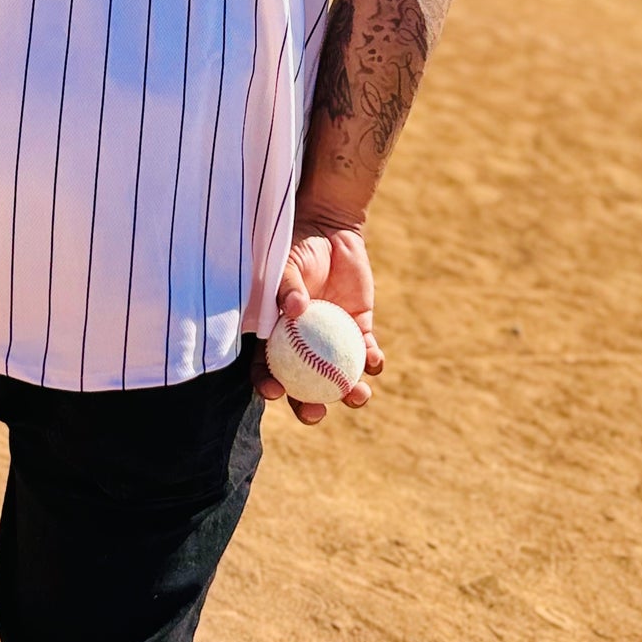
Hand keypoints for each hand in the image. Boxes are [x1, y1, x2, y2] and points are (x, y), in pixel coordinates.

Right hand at [253, 213, 383, 425]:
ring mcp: (332, 340)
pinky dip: (372, 362)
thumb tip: (294, 309)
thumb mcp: (286, 263)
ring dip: (349, 393)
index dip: (267, 383)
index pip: (266, 366)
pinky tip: (375, 362)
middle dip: (309, 407)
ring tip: (357, 396)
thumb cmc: (299, 246)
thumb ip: (287, 285)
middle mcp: (303, 344)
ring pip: (338, 377)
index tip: (274, 391)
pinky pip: (366, 354)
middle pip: (303, 385)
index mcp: (277, 334)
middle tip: (316, 412)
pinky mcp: (359, 330)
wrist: (331, 229)